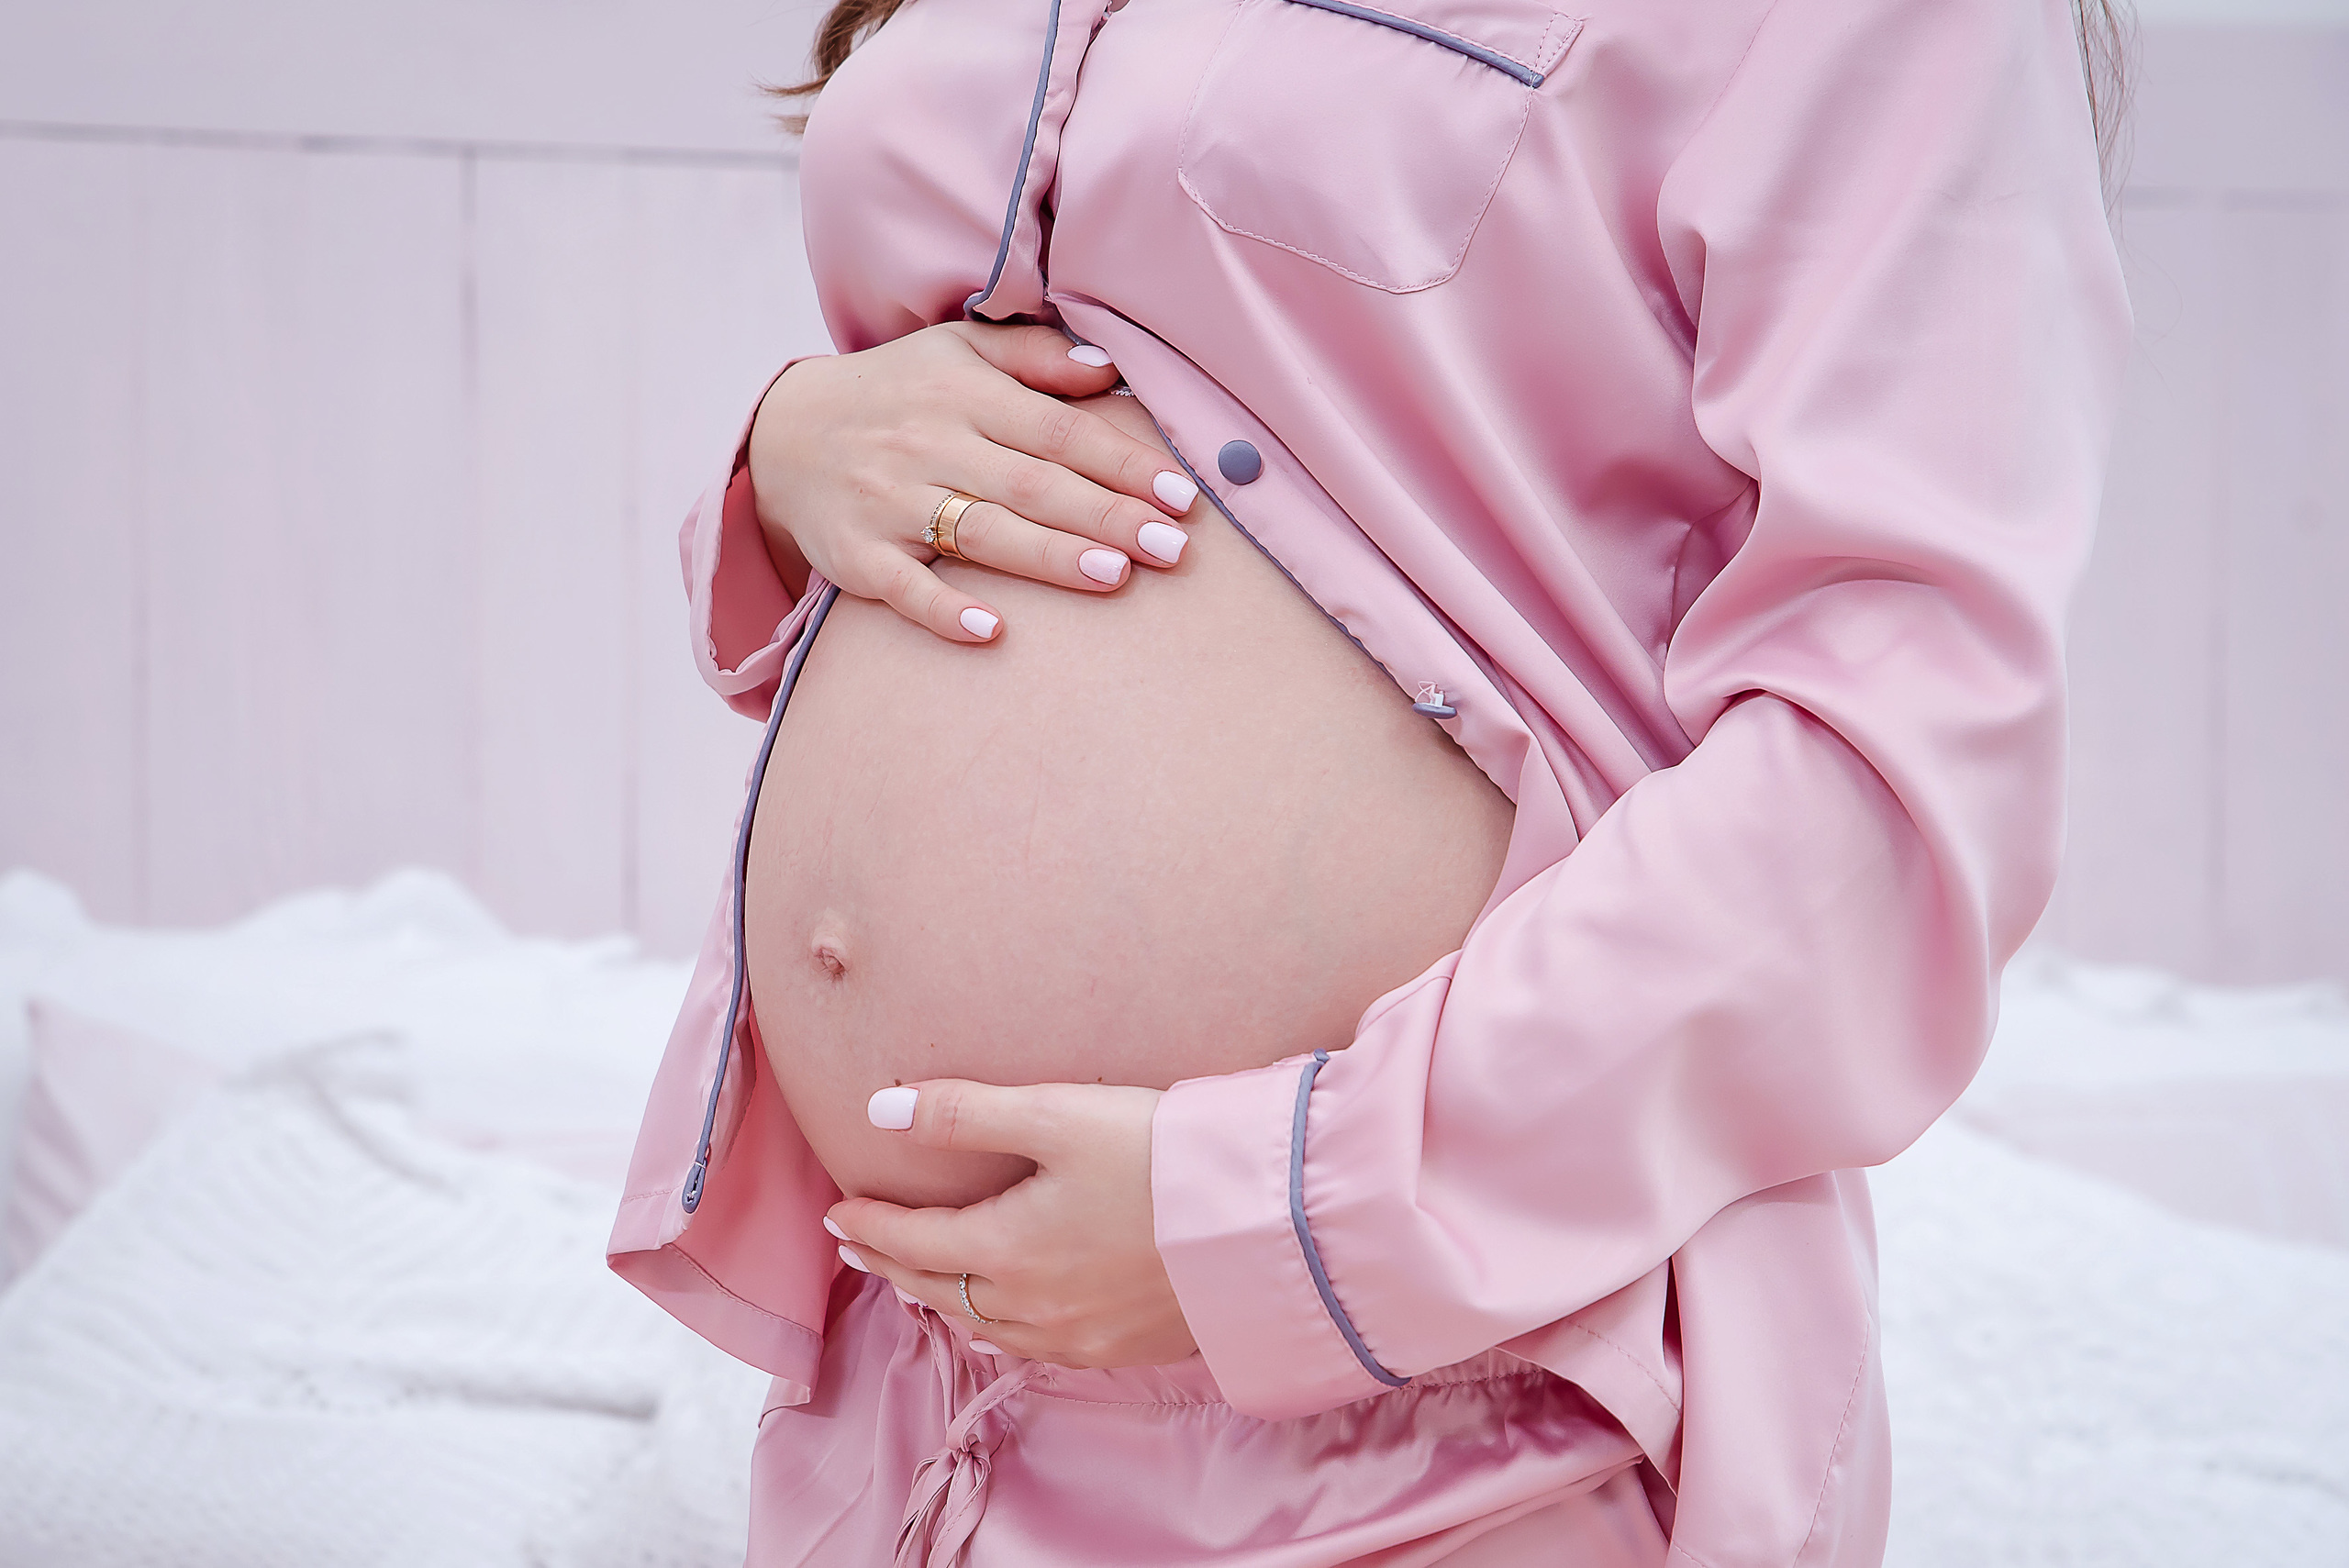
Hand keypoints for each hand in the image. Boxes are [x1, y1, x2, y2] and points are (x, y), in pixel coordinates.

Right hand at [747, 323, 1201, 642]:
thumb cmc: (895, 394)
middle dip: (1106, 516)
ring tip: (1115, 577)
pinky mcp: (856, 556)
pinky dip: (945, 611)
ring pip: (981, 533)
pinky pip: (904, 588)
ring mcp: (890, 502)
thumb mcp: (957, 352)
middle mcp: (929, 445)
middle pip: (1032, 485)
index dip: (1121, 462)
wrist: (782, 433)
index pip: (1057, 431)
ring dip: (1049, 558)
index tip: (1180, 495)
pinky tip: (992, 631)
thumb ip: (1034, 358)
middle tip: (1172, 548)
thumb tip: (1109, 367)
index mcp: (963, 394)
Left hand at [824, 1079, 1198, 1368]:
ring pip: (982, 1325)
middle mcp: (1032, 1306)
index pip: (912, 1241)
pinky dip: (997, 1327)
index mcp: (1007, 1250)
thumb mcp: (1058, 1115)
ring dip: (939, 1299)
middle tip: (858, 1245)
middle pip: (937, 1289)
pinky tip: (1000, 1319)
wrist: (1265, 1224)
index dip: (869, 1224)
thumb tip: (878, 1110)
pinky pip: (1034, 1347)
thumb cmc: (1162, 1158)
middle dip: (890, 1264)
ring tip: (916, 1277)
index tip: (838, 1210)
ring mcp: (1078, 1336)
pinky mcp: (1122, 1347)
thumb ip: (964, 1113)